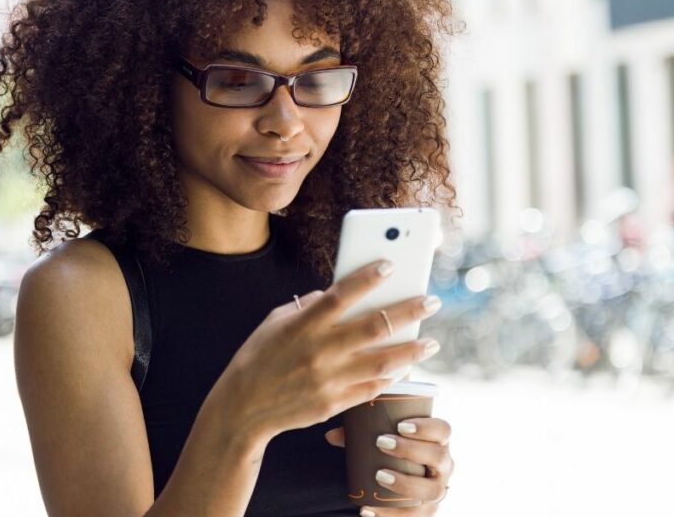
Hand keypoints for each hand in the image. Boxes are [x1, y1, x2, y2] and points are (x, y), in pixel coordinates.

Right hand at [211, 260, 442, 442]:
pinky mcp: (333, 403)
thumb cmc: (258, 358)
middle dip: (408, 311)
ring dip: (411, 350)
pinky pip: (370, 388)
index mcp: (302, 325)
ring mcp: (328, 378)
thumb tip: (332, 292)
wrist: (242, 408)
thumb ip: (306, 306)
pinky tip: (405, 369)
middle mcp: (319, 350)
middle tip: (431, 301)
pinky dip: (391, 378)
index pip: (341, 294)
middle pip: (373, 325)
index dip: (368, 277)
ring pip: (382, 361)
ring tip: (431, 343)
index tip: (392, 265)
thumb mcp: (274, 322)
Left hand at [325, 417, 453, 515]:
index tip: (400, 425)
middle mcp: (443, 465)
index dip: (426, 427)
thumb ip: (357, 435)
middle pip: (438, 457)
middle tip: (381, 443)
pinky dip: (390, 514)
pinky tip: (368, 509)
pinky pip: (414, 516)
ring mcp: (437, 489)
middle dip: (411, 449)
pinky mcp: (426, 511)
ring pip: (432, 490)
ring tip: (379, 476)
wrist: (398, 480)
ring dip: (406, 483)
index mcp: (437, 441)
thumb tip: (331, 436)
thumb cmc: (390, 453)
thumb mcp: (378, 440)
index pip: (443, 430)